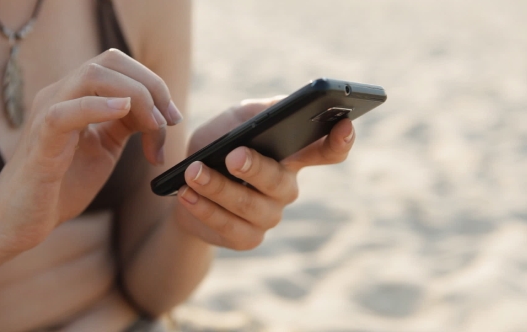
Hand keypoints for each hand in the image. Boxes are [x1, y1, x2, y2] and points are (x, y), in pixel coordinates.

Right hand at [0, 49, 181, 250]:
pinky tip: (123, 111)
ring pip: (91, 76)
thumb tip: (160, 114)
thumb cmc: (63, 184)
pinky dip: (97, 107)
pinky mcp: (41, 143)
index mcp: (76, 95)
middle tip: (170, 121)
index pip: (117, 64)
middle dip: (151, 86)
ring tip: (154, 126)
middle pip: (110, 61)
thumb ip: (127, 125)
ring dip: (136, 96)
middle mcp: (60, 96)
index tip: (173, 117)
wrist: (24, 219)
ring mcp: (47, 114)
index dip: (153, 83)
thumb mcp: (105, 147)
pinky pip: (64, 113)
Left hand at [175, 97, 354, 249]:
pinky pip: (230, 227)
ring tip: (192, 172)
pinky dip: (206, 210)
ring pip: (249, 205)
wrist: (183, 187)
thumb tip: (281, 106)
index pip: (327, 151)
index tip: (343, 125)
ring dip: (218, 188)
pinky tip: (187, 195)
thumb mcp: (232, 121)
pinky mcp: (248, 237)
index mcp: (291, 156)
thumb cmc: (215, 148)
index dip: (340, 141)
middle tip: (233, 156)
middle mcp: (286, 187)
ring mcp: (269, 215)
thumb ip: (256, 112)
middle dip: (255, 168)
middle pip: (280, 181)